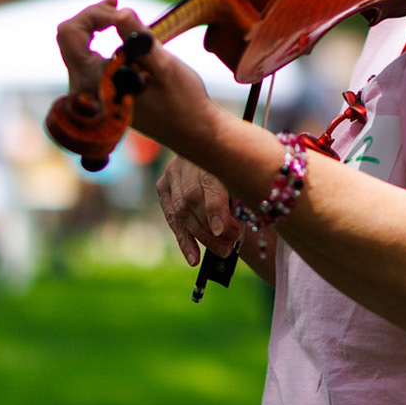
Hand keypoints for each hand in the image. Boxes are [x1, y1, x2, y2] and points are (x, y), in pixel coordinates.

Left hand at [53, 0, 214, 155]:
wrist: (191, 131)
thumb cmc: (183, 101)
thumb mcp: (165, 66)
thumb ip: (139, 39)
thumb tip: (119, 12)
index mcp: (95, 83)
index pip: (71, 33)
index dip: (94, 14)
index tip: (122, 11)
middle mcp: (84, 91)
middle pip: (69, 35)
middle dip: (93, 15)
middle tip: (119, 4)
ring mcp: (89, 92)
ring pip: (76, 43)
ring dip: (96, 24)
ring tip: (120, 14)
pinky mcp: (98, 89)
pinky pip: (86, 54)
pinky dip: (99, 36)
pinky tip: (119, 27)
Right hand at [156, 153, 274, 285]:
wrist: (217, 145)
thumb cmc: (237, 164)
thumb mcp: (243, 173)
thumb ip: (241, 196)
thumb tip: (239, 230)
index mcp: (209, 151)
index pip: (207, 185)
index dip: (214, 210)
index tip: (224, 231)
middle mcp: (186, 161)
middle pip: (192, 200)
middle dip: (211, 227)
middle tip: (231, 244)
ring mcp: (171, 173)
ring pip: (180, 211)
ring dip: (201, 237)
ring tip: (221, 252)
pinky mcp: (162, 185)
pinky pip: (172, 218)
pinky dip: (184, 240)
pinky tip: (193, 259)